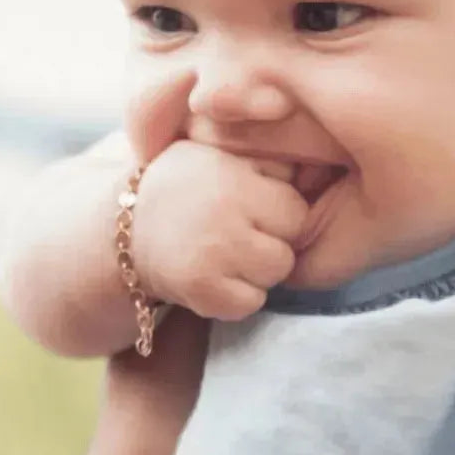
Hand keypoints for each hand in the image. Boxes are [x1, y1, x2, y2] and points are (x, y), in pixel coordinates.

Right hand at [132, 139, 307, 321]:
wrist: (126, 229)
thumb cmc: (187, 186)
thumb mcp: (221, 151)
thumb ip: (269, 154)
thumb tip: (328, 167)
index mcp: (230, 178)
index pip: (294, 209)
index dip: (278, 211)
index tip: (250, 206)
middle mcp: (221, 216)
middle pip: (287, 247)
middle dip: (271, 242)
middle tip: (237, 231)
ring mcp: (210, 257)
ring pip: (273, 276)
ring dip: (257, 270)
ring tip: (225, 250)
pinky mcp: (201, 292)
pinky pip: (249, 304)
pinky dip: (237, 295)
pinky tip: (214, 273)